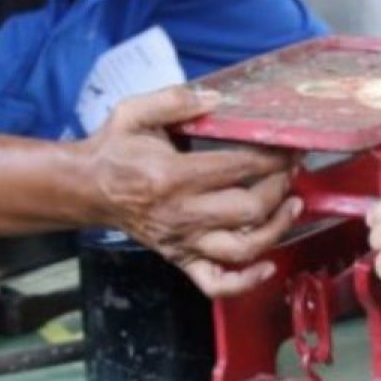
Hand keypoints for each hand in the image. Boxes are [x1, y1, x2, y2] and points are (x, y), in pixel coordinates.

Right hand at [80, 86, 301, 297]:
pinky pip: (216, 284)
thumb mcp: (134, 113)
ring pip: (242, 248)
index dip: (272, 157)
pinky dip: (246, 282)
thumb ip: (174, 100)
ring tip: (293, 205)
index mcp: (172, 176)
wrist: (87, 189)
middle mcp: (181, 214)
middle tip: (291, 169)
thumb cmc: (115, 150)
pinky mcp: (180, 259)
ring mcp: (182, 242)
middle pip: (248, 209)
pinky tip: (268, 266)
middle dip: (279, 187)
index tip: (290, 146)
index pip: (238, 168)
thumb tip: (216, 97)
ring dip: (277, 229)